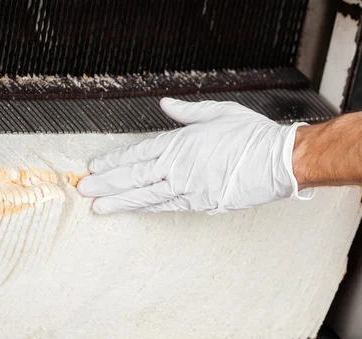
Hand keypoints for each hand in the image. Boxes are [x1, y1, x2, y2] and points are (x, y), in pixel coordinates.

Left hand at [77, 98, 312, 213]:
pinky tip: (133, 211)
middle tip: (85, 190)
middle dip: (107, 184)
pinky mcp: (199, 203)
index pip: (138, 153)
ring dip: (121, 202)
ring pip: (146, 197)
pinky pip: (167, 207)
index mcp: (180, 143)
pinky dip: (148, 209)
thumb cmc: (251, 135)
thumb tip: (166, 105)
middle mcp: (178, 168)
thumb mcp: (217, 113)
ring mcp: (187, 188)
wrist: (277, 161)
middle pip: (135, 177)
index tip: (97, 167)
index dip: (115, 161)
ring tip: (99, 208)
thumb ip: (187, 113)